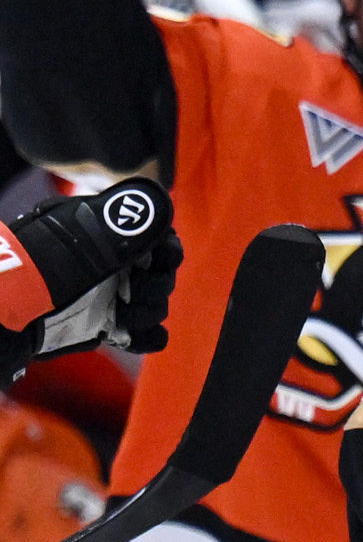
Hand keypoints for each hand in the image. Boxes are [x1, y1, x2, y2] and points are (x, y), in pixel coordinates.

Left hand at [7, 178, 176, 355]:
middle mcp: (115, 266)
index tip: (161, 259)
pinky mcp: (110, 326)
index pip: (159, 240)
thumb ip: (126, 224)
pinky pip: (149, 335)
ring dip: (147, 313)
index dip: (167, 251)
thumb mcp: (83, 234)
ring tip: (121, 316)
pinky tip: (128, 333)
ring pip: (157, 306)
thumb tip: (163, 206)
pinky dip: (145, 336)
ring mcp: (112, 297)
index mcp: (110, 237)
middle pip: (162, 276)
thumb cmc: (44, 262)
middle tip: (132, 293)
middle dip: (154, 287)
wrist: (14, 304)